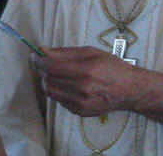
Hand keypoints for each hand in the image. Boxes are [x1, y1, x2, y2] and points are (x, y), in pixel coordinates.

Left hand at [30, 46, 162, 125]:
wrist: (129, 89)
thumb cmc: (111, 66)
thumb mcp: (90, 52)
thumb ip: (65, 52)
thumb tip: (43, 50)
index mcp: (86, 71)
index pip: (52, 67)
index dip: (39, 61)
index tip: (33, 55)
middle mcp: (83, 89)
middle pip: (49, 79)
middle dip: (41, 69)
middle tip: (41, 62)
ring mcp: (81, 103)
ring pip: (51, 91)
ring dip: (47, 80)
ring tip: (53, 72)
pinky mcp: (81, 112)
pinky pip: (59, 100)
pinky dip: (57, 90)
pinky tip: (65, 83)